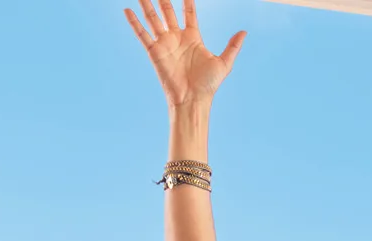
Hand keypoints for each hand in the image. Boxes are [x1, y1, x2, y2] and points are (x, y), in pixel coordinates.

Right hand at [126, 0, 245, 107]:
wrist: (192, 99)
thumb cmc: (208, 85)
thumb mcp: (224, 63)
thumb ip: (233, 46)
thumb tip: (244, 32)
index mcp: (193, 37)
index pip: (189, 13)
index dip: (188, 1)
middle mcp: (177, 38)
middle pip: (168, 12)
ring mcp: (165, 43)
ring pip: (153, 18)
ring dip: (147, 5)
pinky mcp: (154, 51)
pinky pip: (142, 34)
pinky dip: (134, 22)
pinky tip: (127, 10)